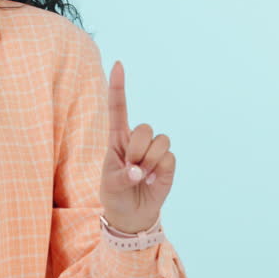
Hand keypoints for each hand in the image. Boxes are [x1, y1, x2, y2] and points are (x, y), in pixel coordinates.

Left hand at [98, 60, 176, 233]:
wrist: (131, 213)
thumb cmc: (115, 194)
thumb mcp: (110, 186)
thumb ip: (121, 177)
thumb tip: (138, 172)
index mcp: (117, 138)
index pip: (118, 107)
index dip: (118, 86)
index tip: (118, 64)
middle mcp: (137, 139)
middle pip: (144, 128)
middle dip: (138, 150)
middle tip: (131, 168)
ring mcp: (154, 150)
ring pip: (160, 141)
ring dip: (149, 162)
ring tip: (142, 176)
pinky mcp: (168, 162)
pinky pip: (169, 157)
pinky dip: (159, 172)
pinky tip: (151, 181)